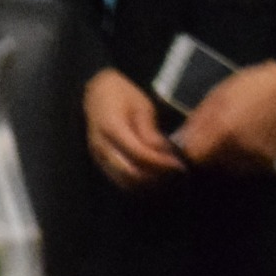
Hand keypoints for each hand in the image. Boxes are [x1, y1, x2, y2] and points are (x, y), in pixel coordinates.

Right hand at [84, 68, 181, 189]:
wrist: (96, 92)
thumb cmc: (121, 95)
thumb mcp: (141, 106)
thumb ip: (149, 131)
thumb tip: (164, 152)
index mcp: (112, 128)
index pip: (139, 154)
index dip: (160, 162)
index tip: (179, 164)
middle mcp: (101, 146)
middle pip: (130, 174)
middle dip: (154, 177)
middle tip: (175, 172)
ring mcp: (98, 156)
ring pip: (123, 181)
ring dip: (146, 182)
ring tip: (165, 174)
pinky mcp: (100, 162)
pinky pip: (119, 179)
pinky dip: (137, 181)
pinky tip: (152, 174)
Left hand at [174, 62, 275, 173]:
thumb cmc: (252, 87)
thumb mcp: (218, 96)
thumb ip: (198, 120)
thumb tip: (181, 138)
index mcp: (223, 129)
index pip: (194, 155)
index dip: (188, 150)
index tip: (189, 144)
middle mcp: (238, 147)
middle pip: (209, 162)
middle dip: (206, 151)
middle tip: (215, 134)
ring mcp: (255, 157)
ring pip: (227, 166)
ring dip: (224, 156)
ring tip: (234, 135)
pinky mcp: (268, 163)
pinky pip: (246, 166)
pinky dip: (242, 158)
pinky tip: (248, 140)